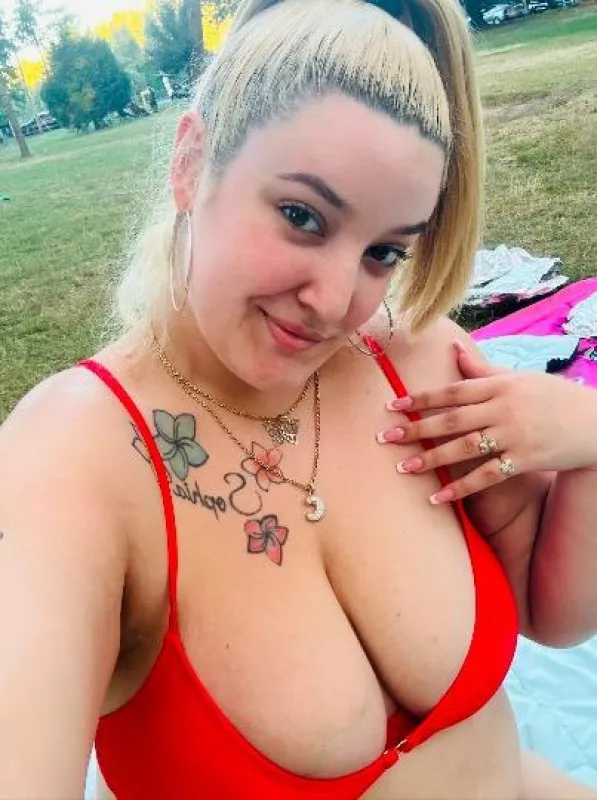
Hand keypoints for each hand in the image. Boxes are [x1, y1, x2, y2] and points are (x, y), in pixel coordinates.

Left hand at [377, 341, 596, 503]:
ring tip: (403, 469)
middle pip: (452, 419)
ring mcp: (514, 435)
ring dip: (430, 459)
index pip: (453, 391)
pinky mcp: (524, 461)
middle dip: (415, 429)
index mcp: (500, 385)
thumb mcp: (519, 379)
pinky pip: (486, 476)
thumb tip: (453, 348)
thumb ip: (482, 370)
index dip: (420, 398)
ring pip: (464, 448)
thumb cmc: (554, 398)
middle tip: (385, 438)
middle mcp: (504, 408)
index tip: (392, 406)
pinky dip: (461, 487)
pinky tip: (438, 497)